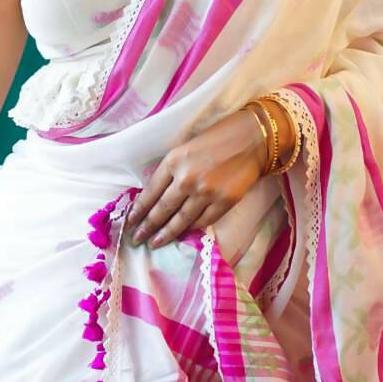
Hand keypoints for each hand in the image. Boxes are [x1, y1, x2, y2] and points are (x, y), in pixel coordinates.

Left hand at [125, 107, 270, 248]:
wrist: (252, 138)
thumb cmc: (217, 138)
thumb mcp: (184, 148)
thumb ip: (170, 171)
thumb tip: (155, 197)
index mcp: (173, 161)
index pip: (150, 192)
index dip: (139, 210)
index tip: (130, 222)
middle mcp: (186, 179)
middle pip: (162, 210)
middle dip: (147, 227)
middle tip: (137, 239)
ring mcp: (206, 193)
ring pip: (180, 220)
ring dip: (166, 234)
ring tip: (154, 243)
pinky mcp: (224, 202)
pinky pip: (202, 222)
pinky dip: (190, 229)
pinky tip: (181, 234)